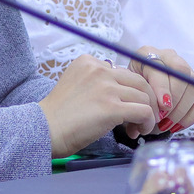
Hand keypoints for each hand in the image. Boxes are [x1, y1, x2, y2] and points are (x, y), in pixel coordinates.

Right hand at [39, 54, 157, 157]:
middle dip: (145, 101)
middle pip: (139, 82)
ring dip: (146, 114)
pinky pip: (144, 112)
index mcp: (88, 61)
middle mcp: (99, 70)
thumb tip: (123, 93)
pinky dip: (147, 123)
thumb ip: (96, 82)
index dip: (129, 91)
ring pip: (144, 97)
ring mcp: (106, 88)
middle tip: (139, 118)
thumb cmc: (59, 114)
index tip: (125, 106)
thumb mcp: (76, 84)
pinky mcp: (112, 108)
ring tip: (135, 128)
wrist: (45, 129)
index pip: (123, 73)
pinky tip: (138, 131)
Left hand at [128, 46, 193, 134]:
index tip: (162, 106)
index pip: (160, 67)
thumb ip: (133, 104)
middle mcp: (168, 56)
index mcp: (147, 53)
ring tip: (167, 125)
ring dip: (182, 110)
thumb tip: (137, 128)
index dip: (162, 88)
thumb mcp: (128, 91)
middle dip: (175, 99)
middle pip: (181, 73)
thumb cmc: (131, 89)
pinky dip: (191, 115)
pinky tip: (177, 126)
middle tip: (163, 119)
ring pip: (193, 86)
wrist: (139, 86)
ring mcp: (185, 68)